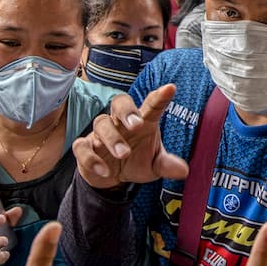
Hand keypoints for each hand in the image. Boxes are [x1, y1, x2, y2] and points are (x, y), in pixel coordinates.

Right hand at [71, 84, 188, 188]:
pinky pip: (82, 146)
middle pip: (120, 102)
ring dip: (112, 139)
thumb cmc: (135, 162)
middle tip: (136, 125)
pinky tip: (105, 171)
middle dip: (127, 110)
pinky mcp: (86, 147)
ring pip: (101, 123)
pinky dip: (92, 158)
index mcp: (142, 122)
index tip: (171, 88)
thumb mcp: (153, 166)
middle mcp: (120, 123)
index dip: (160, 97)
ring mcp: (101, 133)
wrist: (110, 177)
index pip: (151, 105)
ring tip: (124, 154)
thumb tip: (183, 171)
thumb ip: (166, 165)